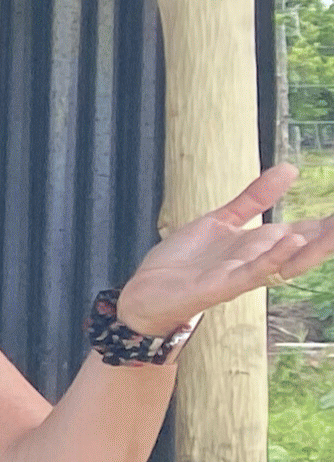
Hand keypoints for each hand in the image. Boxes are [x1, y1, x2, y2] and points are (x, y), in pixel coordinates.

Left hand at [116, 165, 334, 337]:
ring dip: (314, 247)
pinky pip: (255, 271)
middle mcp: (258, 259)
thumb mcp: (222, 220)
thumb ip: (254, 198)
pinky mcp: (223, 285)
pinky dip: (274, 257)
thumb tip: (290, 168)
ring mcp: (243, 273)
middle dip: (330, 235)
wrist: (146, 293)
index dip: (329, 223)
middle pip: (305, 247)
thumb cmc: (184, 261)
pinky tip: (292, 241)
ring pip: (288, 262)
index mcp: (260, 244)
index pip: (305, 231)